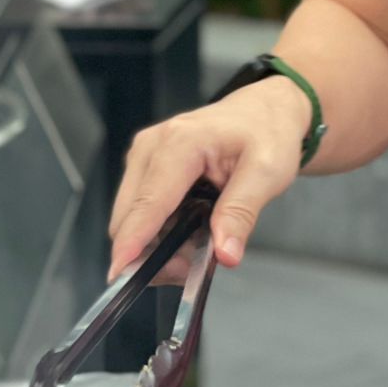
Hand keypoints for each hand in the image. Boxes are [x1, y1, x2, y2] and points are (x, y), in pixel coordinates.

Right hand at [108, 79, 312, 276]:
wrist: (263, 111)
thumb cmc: (267, 133)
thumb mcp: (268, 173)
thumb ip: (242, 213)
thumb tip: (225, 254)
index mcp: (180, 143)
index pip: (149, 202)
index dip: (133, 242)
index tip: (120, 275)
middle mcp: (152, 147)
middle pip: (131, 217)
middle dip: (154, 253)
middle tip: (197, 266)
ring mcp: (144, 156)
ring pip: (132, 220)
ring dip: (158, 245)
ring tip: (201, 248)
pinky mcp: (145, 168)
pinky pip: (141, 212)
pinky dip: (160, 232)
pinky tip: (191, 233)